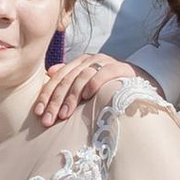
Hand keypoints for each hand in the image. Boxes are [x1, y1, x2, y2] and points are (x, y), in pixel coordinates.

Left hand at [35, 53, 150, 126]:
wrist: (141, 82)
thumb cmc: (109, 87)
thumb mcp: (88, 84)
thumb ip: (70, 78)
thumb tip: (49, 73)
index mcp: (79, 63)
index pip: (57, 78)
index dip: (46, 95)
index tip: (39, 113)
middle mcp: (90, 60)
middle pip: (67, 79)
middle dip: (55, 101)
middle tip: (49, 120)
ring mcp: (105, 62)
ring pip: (82, 77)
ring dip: (71, 97)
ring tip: (65, 114)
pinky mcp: (119, 67)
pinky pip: (103, 74)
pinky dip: (93, 84)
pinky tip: (87, 97)